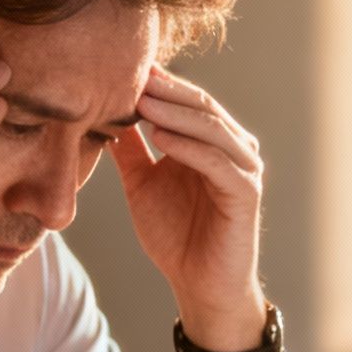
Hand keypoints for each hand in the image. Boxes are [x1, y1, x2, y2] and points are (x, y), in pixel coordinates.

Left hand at [112, 66, 268, 351]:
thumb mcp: (142, 184)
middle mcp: (233, 148)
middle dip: (166, 89)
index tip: (121, 65)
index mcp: (211, 142)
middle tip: (133, 71)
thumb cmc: (175, 235)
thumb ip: (130, 150)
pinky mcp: (246, 194)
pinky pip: (218, 163)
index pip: (186, 100)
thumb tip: (104, 115)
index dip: (158, 83)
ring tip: (142, 100)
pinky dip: (190, 147)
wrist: (198, 286)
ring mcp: (243, 169)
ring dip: (176, 112)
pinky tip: (160, 136)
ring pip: (211, 128)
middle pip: (201, 107)